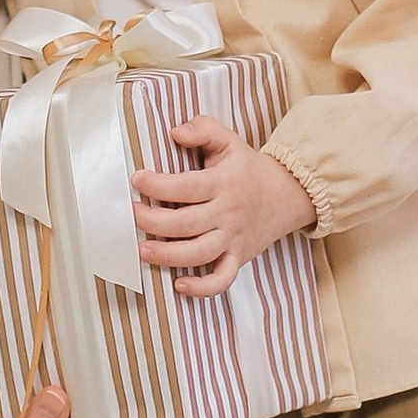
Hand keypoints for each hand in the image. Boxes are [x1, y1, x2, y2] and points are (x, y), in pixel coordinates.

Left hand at [133, 117, 317, 298]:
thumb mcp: (229, 140)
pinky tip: (179, 285)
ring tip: (142, 250)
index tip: (137, 180)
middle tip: (131, 215)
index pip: (186, 186)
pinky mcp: (237, 258)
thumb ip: (203, 129)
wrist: (287, 195)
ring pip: (199, 254)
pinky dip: (202, 288)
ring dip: (167, 256)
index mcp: (223, 183)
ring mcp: (233, 238)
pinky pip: (222, 280)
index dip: (157, 184)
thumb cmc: (247, 168)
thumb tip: (176, 132)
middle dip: (152, 221)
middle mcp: (228, 213)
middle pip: (186, 223)